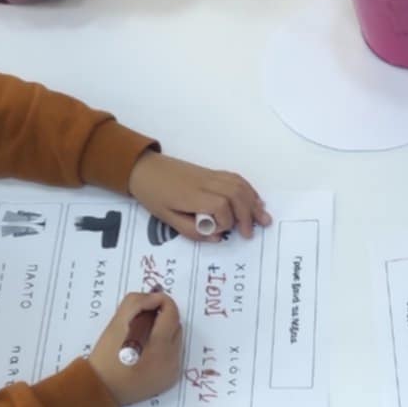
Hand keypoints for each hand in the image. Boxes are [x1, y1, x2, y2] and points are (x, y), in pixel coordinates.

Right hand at [88, 290, 182, 406]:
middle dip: (162, 318)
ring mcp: (172, 371)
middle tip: (141, 320)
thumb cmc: (106, 356)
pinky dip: (163, 349)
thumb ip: (136, 303)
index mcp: (160, 346)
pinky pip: (173, 355)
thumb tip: (155, 298)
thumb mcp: (116, 323)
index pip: (171, 312)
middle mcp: (172, 360)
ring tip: (141, 337)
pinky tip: (145, 352)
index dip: (161, 301)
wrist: (101, 389)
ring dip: (163, 333)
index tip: (148, 302)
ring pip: (175, 340)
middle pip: (175, 326)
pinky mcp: (170, 379)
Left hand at [128, 150, 270, 240]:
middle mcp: (205, 183)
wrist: (144, 168)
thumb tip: (216, 238)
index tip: (221, 232)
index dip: (226, 221)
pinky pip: (235, 178)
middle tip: (251, 233)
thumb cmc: (153, 195)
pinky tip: (254, 200)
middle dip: (247, 214)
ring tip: (263, 218)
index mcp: (192, 195)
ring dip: (253, 202)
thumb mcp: (166, 219)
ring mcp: (210, 175)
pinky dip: (248, 189)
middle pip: (236, 194)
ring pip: (239, 185)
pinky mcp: (211, 172)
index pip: (220, 206)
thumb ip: (191, 230)